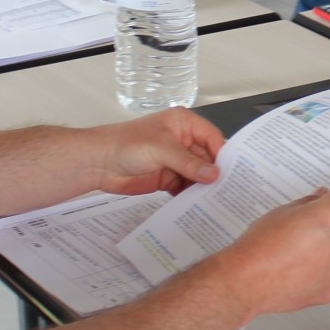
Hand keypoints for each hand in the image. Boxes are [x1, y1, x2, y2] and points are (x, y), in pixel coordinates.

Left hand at [91, 109, 224, 195]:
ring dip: (203, 187)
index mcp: (184, 124)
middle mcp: (183, 141)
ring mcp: (176, 161)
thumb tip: (213, 173)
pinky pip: (186, 187)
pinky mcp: (168, 178)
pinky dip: (190, 196)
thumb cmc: (125, 144)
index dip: (221, 154)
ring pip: (198, 175)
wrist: (99, 162)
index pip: (212, 137)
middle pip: (208, 159)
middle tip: (225, 191)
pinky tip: (195, 205)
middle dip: (214, 174)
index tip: (229, 172)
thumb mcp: (161, 149)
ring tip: (213, 201)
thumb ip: (188, 162)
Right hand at [210, 182, 329, 314]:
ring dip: (325, 251)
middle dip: (328, 227)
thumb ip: (309, 203)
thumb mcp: (282, 211)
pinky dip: (320, 273)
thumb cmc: (260, 245)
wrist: (247, 281)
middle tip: (303, 233)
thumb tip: (321, 199)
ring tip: (296, 257)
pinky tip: (298, 273)